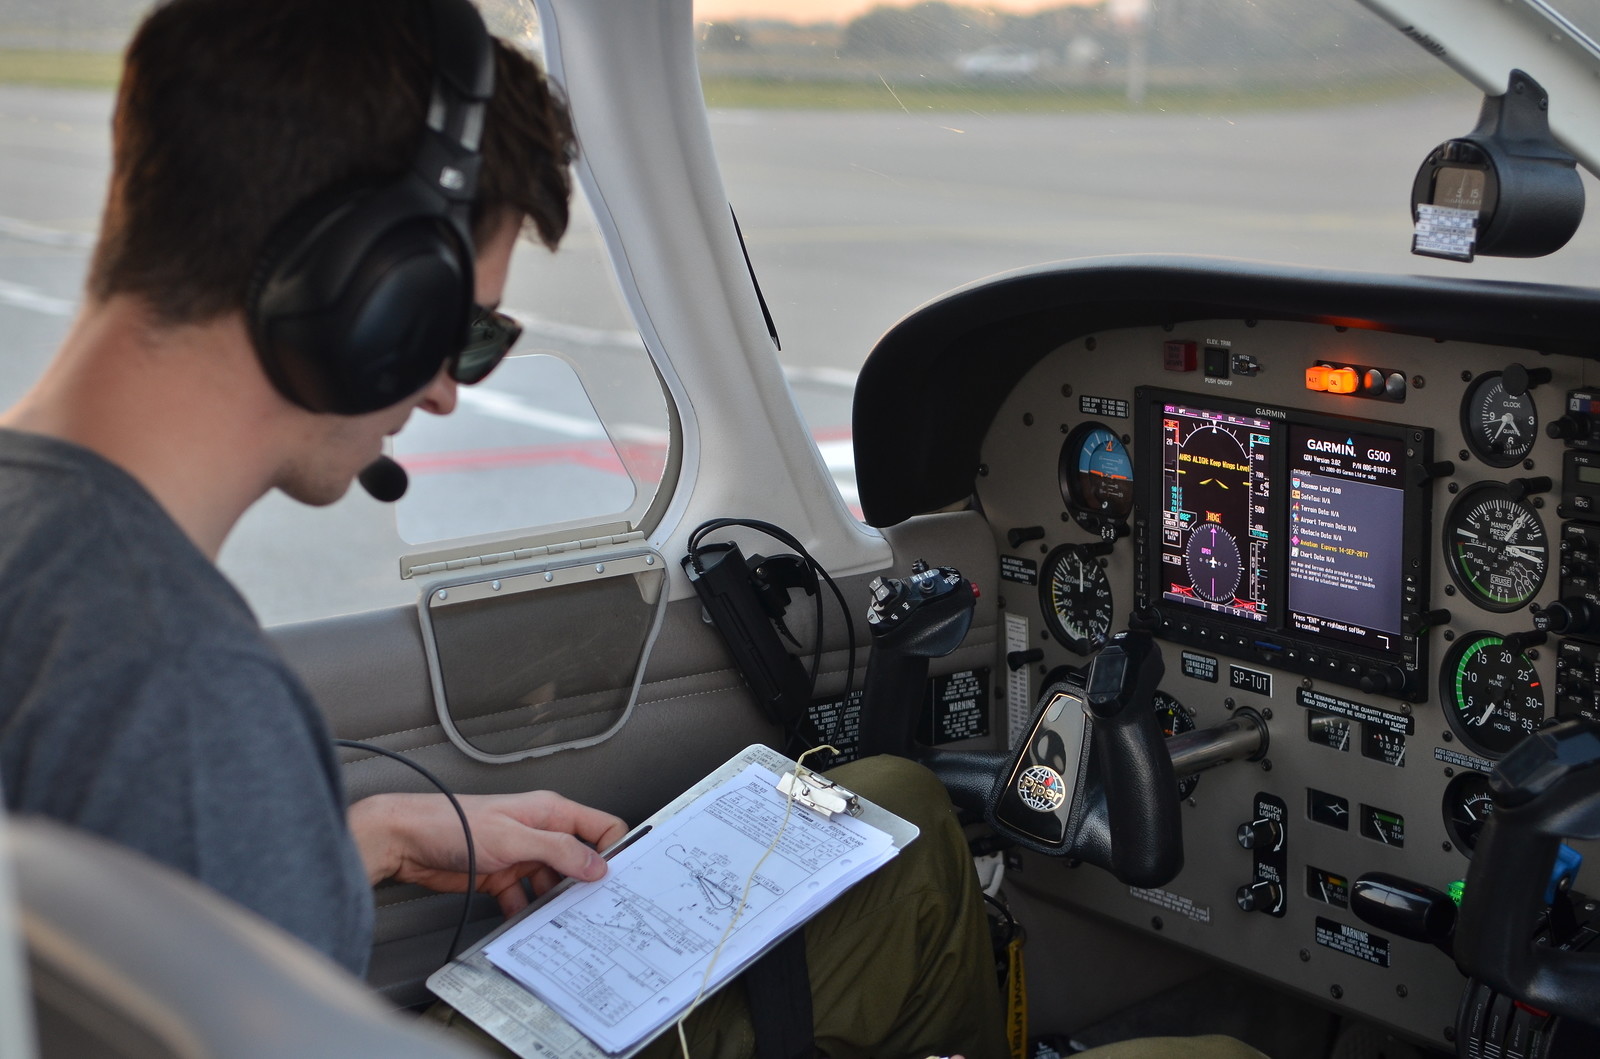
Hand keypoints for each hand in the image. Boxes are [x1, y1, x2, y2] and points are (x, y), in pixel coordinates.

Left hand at [348, 791, 628, 915]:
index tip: (617, 879)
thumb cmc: (451, 823)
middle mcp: (539, 832)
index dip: (613, 851)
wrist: (405, 840)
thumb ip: (557, 850)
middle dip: (586, 883)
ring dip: (556, 902)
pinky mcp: (501, 876)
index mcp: (549, 812)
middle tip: (594, 907)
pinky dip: (527, 911)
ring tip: (562, 921)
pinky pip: (525, 898)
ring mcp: (521, 855)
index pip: (600, 828)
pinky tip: (526, 923)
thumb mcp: (513, 837)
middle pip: (579, 859)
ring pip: (553, 882)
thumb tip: (596, 864)